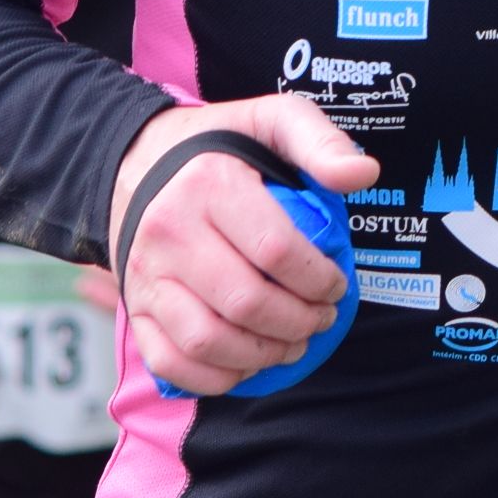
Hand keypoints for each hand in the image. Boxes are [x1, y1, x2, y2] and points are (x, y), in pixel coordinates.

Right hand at [109, 95, 377, 394]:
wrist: (136, 160)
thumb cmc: (220, 144)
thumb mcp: (273, 119)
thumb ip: (320, 142)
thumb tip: (364, 174)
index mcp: (208, 185)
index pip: (277, 252)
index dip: (320, 280)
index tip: (336, 284)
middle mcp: (169, 232)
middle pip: (246, 304)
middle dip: (300, 323)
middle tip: (322, 318)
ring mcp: (145, 275)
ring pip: (208, 342)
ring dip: (263, 355)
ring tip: (292, 343)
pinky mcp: (133, 306)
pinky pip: (171, 363)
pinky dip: (215, 378)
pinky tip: (247, 364)